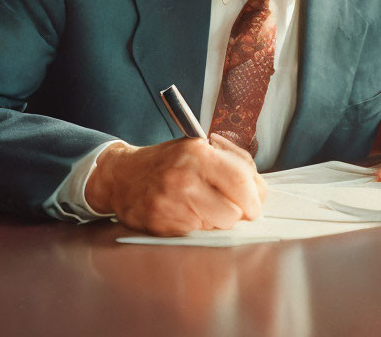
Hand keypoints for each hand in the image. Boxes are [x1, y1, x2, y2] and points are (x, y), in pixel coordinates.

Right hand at [85, 133, 266, 235]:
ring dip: (220, 220)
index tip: (256, 201)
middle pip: (235, 210)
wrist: (122, 176)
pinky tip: (186, 213)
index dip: (255, 196)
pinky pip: (199, 233)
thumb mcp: (197, 148)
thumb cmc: (165, 163)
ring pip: (220, 225)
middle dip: (240, 212)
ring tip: (205, 207)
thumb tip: (258, 189)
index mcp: (198, 152)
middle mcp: (185, 176)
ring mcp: (173, 202)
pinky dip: (199, 227)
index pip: (242, 179)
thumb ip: (231, 163)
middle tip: (235, 208)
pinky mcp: (164, 224)